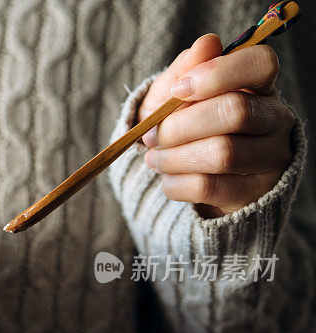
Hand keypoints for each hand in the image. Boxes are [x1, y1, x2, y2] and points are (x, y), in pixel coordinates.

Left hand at [138, 34, 293, 217]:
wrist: (188, 178)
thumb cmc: (183, 127)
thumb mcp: (174, 96)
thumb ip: (186, 69)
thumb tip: (208, 43)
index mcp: (259, 86)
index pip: (260, 64)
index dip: (217, 73)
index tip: (178, 90)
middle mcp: (275, 120)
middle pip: (234, 112)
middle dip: (179, 125)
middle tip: (150, 136)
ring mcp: (270, 159)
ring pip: (221, 154)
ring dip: (173, 157)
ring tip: (154, 159)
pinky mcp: (254, 194)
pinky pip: (208, 187)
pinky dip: (176, 183)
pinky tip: (167, 178)